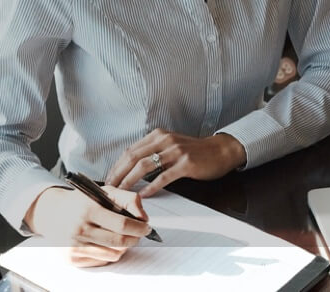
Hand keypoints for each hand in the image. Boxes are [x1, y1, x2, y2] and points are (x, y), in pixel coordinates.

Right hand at [24, 186, 151, 266]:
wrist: (53, 213)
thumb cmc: (82, 202)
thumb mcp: (105, 191)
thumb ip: (129, 199)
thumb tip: (143, 218)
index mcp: (88, 209)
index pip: (122, 224)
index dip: (139, 228)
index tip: (146, 227)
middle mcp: (79, 229)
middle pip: (119, 243)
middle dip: (134, 239)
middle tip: (138, 233)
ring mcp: (74, 245)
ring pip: (113, 254)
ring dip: (123, 247)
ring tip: (121, 237)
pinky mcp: (71, 258)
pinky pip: (102, 261)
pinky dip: (109, 253)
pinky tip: (105, 243)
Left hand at [105, 129, 246, 197]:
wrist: (220, 151)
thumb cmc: (194, 151)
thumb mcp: (170, 146)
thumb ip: (153, 153)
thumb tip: (131, 168)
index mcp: (158, 135)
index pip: (130, 150)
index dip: (117, 165)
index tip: (109, 178)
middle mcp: (164, 140)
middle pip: (133, 157)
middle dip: (118, 174)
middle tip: (109, 188)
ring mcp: (175, 151)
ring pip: (145, 166)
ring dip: (130, 181)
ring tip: (121, 192)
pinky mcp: (185, 164)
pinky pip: (163, 177)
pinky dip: (151, 187)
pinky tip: (144, 195)